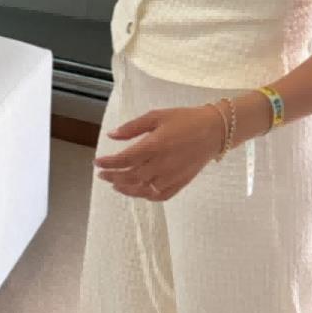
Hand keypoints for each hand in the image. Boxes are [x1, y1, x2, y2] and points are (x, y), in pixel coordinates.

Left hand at [93, 104, 224, 201]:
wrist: (215, 130)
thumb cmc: (184, 119)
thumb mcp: (156, 116)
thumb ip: (132, 127)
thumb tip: (111, 135)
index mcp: (154, 146)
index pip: (124, 159)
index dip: (108, 163)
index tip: (97, 162)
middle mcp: (161, 164)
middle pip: (130, 177)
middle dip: (113, 177)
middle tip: (102, 174)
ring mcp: (172, 176)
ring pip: (143, 189)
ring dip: (126, 189)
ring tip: (115, 184)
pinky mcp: (181, 183)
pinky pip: (160, 195)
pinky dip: (147, 196)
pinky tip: (139, 191)